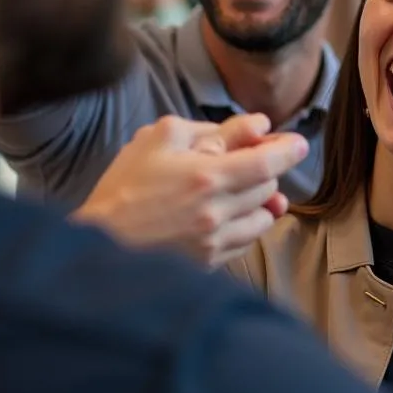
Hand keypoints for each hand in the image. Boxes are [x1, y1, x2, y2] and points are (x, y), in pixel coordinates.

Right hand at [74, 114, 308, 266]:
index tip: (298, 143)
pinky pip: (245, 242)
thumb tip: (258, 126)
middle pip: (268, 188)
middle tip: (245, 163)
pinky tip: (221, 217)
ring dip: (257, 202)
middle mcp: (218, 213)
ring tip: (234, 192)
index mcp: (207, 177)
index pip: (269, 163)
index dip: (289, 151)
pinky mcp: (209, 265)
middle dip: (262, 172)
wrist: (94, 245)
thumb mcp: (160, 139)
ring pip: (263, 219)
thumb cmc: (124, 187)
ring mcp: (215, 243)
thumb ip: (213, 129)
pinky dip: (243, 227)